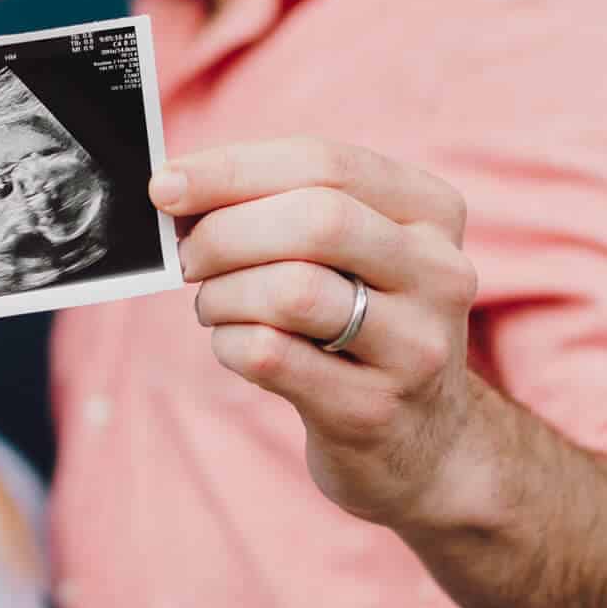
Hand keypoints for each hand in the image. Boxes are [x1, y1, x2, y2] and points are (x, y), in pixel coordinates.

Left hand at [153, 137, 487, 531]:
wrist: (424, 444)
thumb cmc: (361, 323)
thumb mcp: (352, 253)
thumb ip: (282, 206)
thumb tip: (178, 186)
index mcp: (432, 212)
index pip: (324, 163)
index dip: (232, 169)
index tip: (167, 185)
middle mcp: (439, 273)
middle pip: (315, 221)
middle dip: (225, 233)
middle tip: (187, 256)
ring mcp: (416, 347)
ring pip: (292, 291)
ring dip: (223, 293)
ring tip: (214, 304)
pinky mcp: (374, 409)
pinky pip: (272, 355)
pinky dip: (228, 343)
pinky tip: (233, 344)